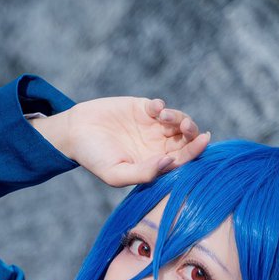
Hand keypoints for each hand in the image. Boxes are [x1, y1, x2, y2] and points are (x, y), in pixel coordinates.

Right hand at [30, 96, 209, 186]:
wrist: (75, 133)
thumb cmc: (94, 158)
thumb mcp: (116, 173)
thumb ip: (144, 172)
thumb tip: (170, 162)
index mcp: (154, 164)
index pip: (182, 160)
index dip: (195, 151)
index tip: (203, 141)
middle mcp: (157, 146)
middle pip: (186, 140)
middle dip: (191, 132)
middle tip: (185, 126)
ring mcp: (152, 127)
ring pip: (178, 122)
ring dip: (177, 117)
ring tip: (163, 117)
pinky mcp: (143, 109)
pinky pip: (161, 107)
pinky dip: (161, 106)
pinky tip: (152, 109)